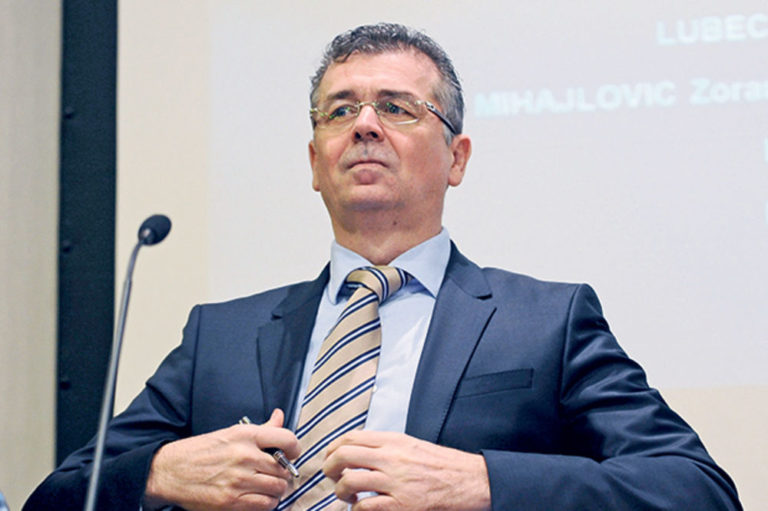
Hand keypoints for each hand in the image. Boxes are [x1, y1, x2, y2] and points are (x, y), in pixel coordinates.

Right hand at [143, 409, 299, 510]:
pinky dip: (267, 503)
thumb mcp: (230, 433)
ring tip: (268, 487)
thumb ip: (260, 429)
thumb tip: (279, 416)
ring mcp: (238, 480)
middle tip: (276, 475)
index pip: (286, 438)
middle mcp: (244, 456)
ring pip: (277, 488)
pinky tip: (259, 498)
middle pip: (283, 469)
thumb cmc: (200, 451)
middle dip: (283, 474)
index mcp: (245, 435)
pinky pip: (264, 505)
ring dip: (276, 490)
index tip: (292, 453)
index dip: (295, 447)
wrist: (170, 471)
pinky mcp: (231, 501)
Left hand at [323, 431, 490, 510]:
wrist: (468, 480)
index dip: (332, 448)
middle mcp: (391, 457)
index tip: (330, 457)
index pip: (350, 437)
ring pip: (349, 481)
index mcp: (393, 440)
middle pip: (343, 456)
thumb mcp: (411, 444)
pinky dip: (358, 510)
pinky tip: (363, 509)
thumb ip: (385, 445)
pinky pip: (365, 507)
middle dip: (329, 468)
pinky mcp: (401, 505)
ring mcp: (395, 482)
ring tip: (348, 496)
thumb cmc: (441, 465)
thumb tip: (357, 450)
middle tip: (332, 477)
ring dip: (341, 491)